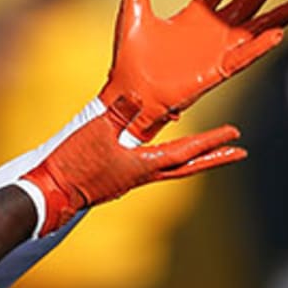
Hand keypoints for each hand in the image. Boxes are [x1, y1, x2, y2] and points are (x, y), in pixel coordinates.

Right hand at [20, 105, 244, 236]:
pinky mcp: (115, 181)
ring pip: (169, 169)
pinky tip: (158, 153)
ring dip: (191, 158)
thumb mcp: (97, 130)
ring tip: (205, 151)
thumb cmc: (73, 163)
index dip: (211, 142)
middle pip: (186, 167)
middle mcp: (141, 176)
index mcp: (143, 165)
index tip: (235, 136)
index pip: (185, 152)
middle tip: (238, 152)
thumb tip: (139, 95)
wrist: (49, 192)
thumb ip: (120, 112)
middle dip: (213, 158)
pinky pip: (148, 168)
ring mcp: (128, 180)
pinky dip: (165, 159)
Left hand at [101, 0, 287, 140]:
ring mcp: (215, 51)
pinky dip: (259, 47)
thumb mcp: (134, 14)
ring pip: (252, 30)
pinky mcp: (216, 71)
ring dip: (275, 17)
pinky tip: (278, 34)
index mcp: (191, 16)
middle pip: (243, 3)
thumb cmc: (130, 58)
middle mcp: (209, 32)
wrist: (129, 91)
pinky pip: (243, 57)